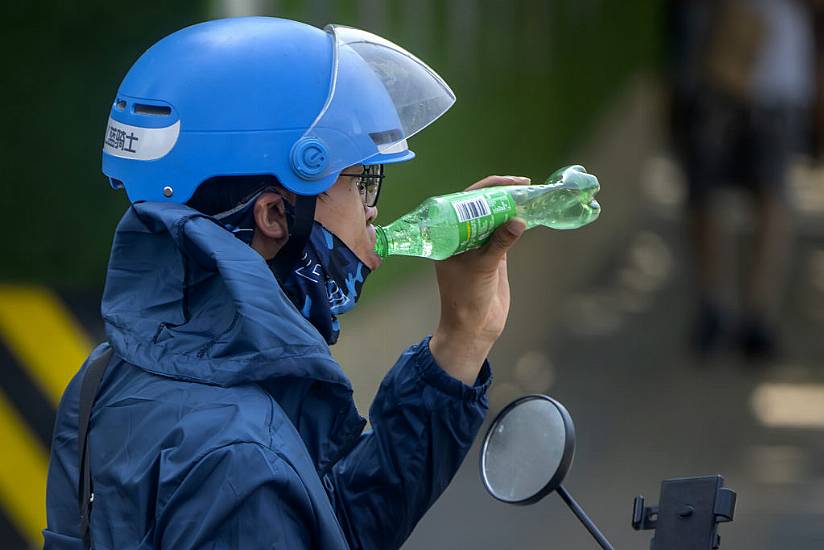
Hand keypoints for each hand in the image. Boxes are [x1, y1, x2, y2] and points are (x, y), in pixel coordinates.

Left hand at [429, 175, 529, 384]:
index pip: (465, 201)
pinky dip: (517, 224)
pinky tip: (531, 214)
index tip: (510, 183)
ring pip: (495, 218)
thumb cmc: (466, 298)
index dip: (488, 188)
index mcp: (448, 234)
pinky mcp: (493, 255)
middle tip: (525, 185)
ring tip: (531, 195)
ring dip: (512, 207)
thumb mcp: (482, 267)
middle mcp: (461, 235)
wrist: (473, 327)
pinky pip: (505, 233)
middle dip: (502, 194)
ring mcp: (478, 244)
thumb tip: (518, 220)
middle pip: (482, 205)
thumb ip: (499, 244)